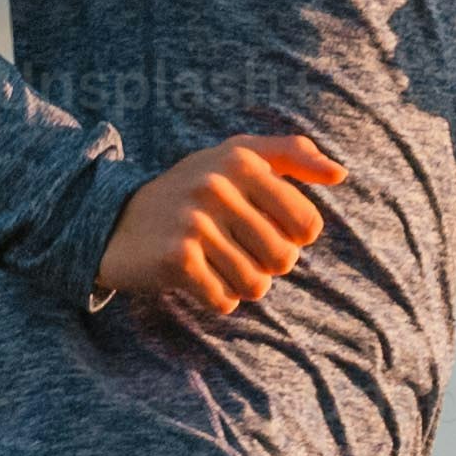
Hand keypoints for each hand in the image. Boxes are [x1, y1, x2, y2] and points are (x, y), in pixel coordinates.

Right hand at [98, 133, 344, 318]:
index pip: (308, 224)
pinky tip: (197, 278)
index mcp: (243, 160)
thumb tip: (340, 174)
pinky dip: (216, 298)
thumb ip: (292, 154)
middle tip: (235, 250)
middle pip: (285, 259)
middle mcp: (218, 186)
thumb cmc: (192, 191)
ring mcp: (195, 223)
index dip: (292, 238)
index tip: (264, 229)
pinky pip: (225, 301)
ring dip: (241, 285)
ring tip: (217, 265)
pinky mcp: (176, 259)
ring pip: (257, 284)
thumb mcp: (237, 156)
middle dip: (266, 265)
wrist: (114, 221)